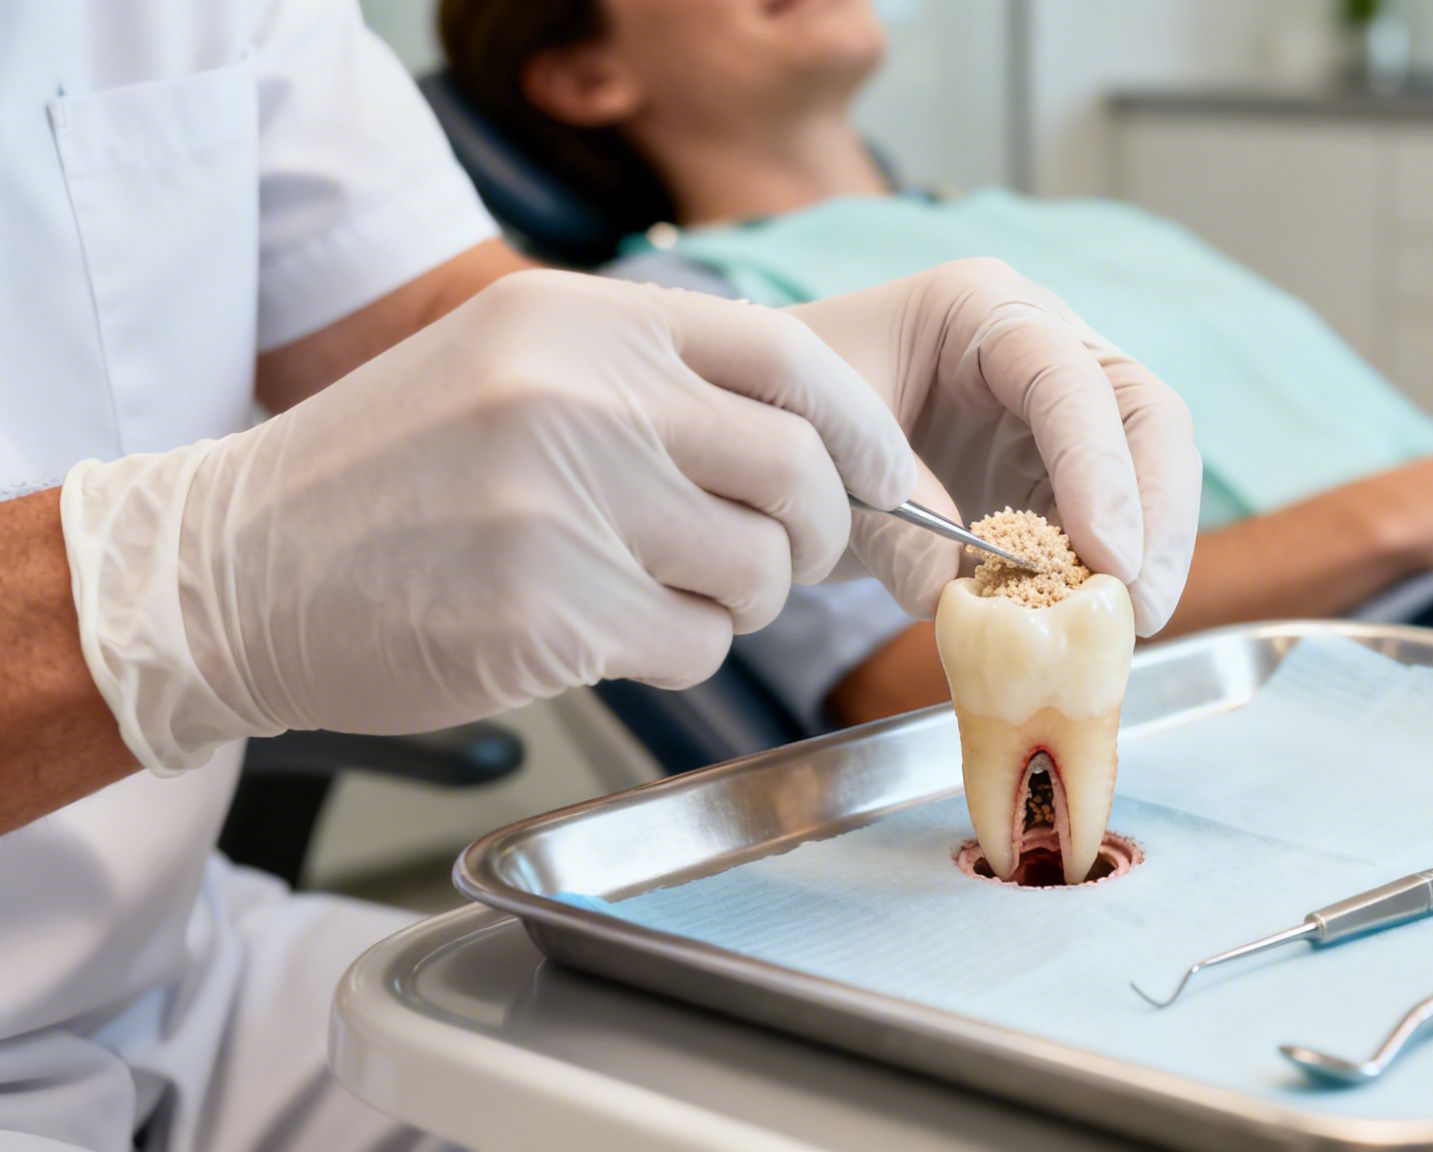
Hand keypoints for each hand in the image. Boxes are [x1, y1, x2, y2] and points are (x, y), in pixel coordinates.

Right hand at [61, 270, 916, 772]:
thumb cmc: (392, 472)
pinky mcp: (543, 613)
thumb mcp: (516, 364)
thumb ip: (658, 384)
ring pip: (756, 572)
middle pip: (797, 474)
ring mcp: (560, 506)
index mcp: (582, 322)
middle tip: (785, 560)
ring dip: (739, 600)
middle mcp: (579, 399)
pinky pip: (692, 645)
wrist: (231, 567)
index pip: (789, 357)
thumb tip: (822, 446)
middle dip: (818, 535)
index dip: (861, 429)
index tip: (886, 478)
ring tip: (661, 591)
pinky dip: (678, 652)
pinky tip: (606, 634)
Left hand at [787, 259, 1200, 635]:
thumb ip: (887, 523)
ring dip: (1150, 552)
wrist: (771, 430)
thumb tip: (952, 598)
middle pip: (1145, 416)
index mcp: (984, 310)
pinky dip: (1107, 577)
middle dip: (1155, 512)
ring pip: (1147, 471)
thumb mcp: (820, 447)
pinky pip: (1107, 525)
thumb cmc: (787, 405)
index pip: (1070, 377)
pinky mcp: (1055, 479)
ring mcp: (1058, 417)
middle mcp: (1043, 351)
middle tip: (1138, 605)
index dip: (1100, 468)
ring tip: (1126, 627)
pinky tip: (1095, 628)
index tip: (1106, 556)